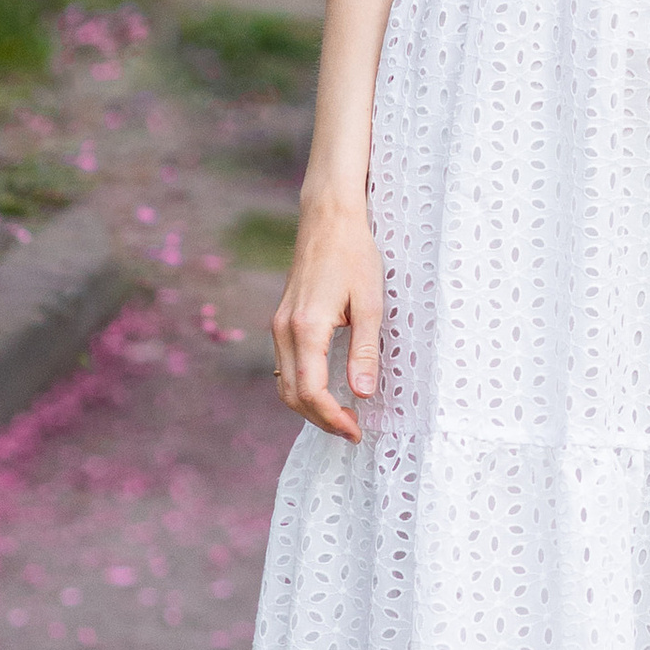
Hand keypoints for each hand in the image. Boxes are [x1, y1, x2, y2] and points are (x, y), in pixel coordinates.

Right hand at [271, 196, 383, 440]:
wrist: (328, 218)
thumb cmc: (354, 254)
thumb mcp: (371, 303)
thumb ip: (365, 351)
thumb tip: (361, 393)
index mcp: (307, 328)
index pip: (311, 392)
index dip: (332, 419)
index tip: (356, 431)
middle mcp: (285, 330)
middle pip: (292, 395)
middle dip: (320, 420)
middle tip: (352, 430)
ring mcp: (279, 325)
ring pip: (284, 383)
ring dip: (310, 407)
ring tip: (342, 416)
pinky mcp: (282, 319)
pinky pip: (285, 365)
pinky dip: (302, 387)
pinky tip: (326, 389)